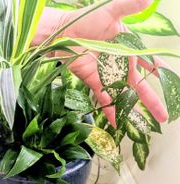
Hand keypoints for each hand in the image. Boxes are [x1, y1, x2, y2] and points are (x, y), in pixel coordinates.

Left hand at [48, 0, 167, 126]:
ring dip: (132, 109)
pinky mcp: (94, 82)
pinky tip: (117, 123)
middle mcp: (120, 65)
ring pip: (123, 95)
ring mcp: (107, 75)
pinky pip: (104, 98)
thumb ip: (128, 6)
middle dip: (152, 100)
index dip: (160, 71)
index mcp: (128, 49)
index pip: (148, 62)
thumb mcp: (110, 12)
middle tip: (163, 116)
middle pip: (139, 85)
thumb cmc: (85, 20)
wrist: (63, 33)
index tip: (171, 82)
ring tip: (142, 124)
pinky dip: (109, 110)